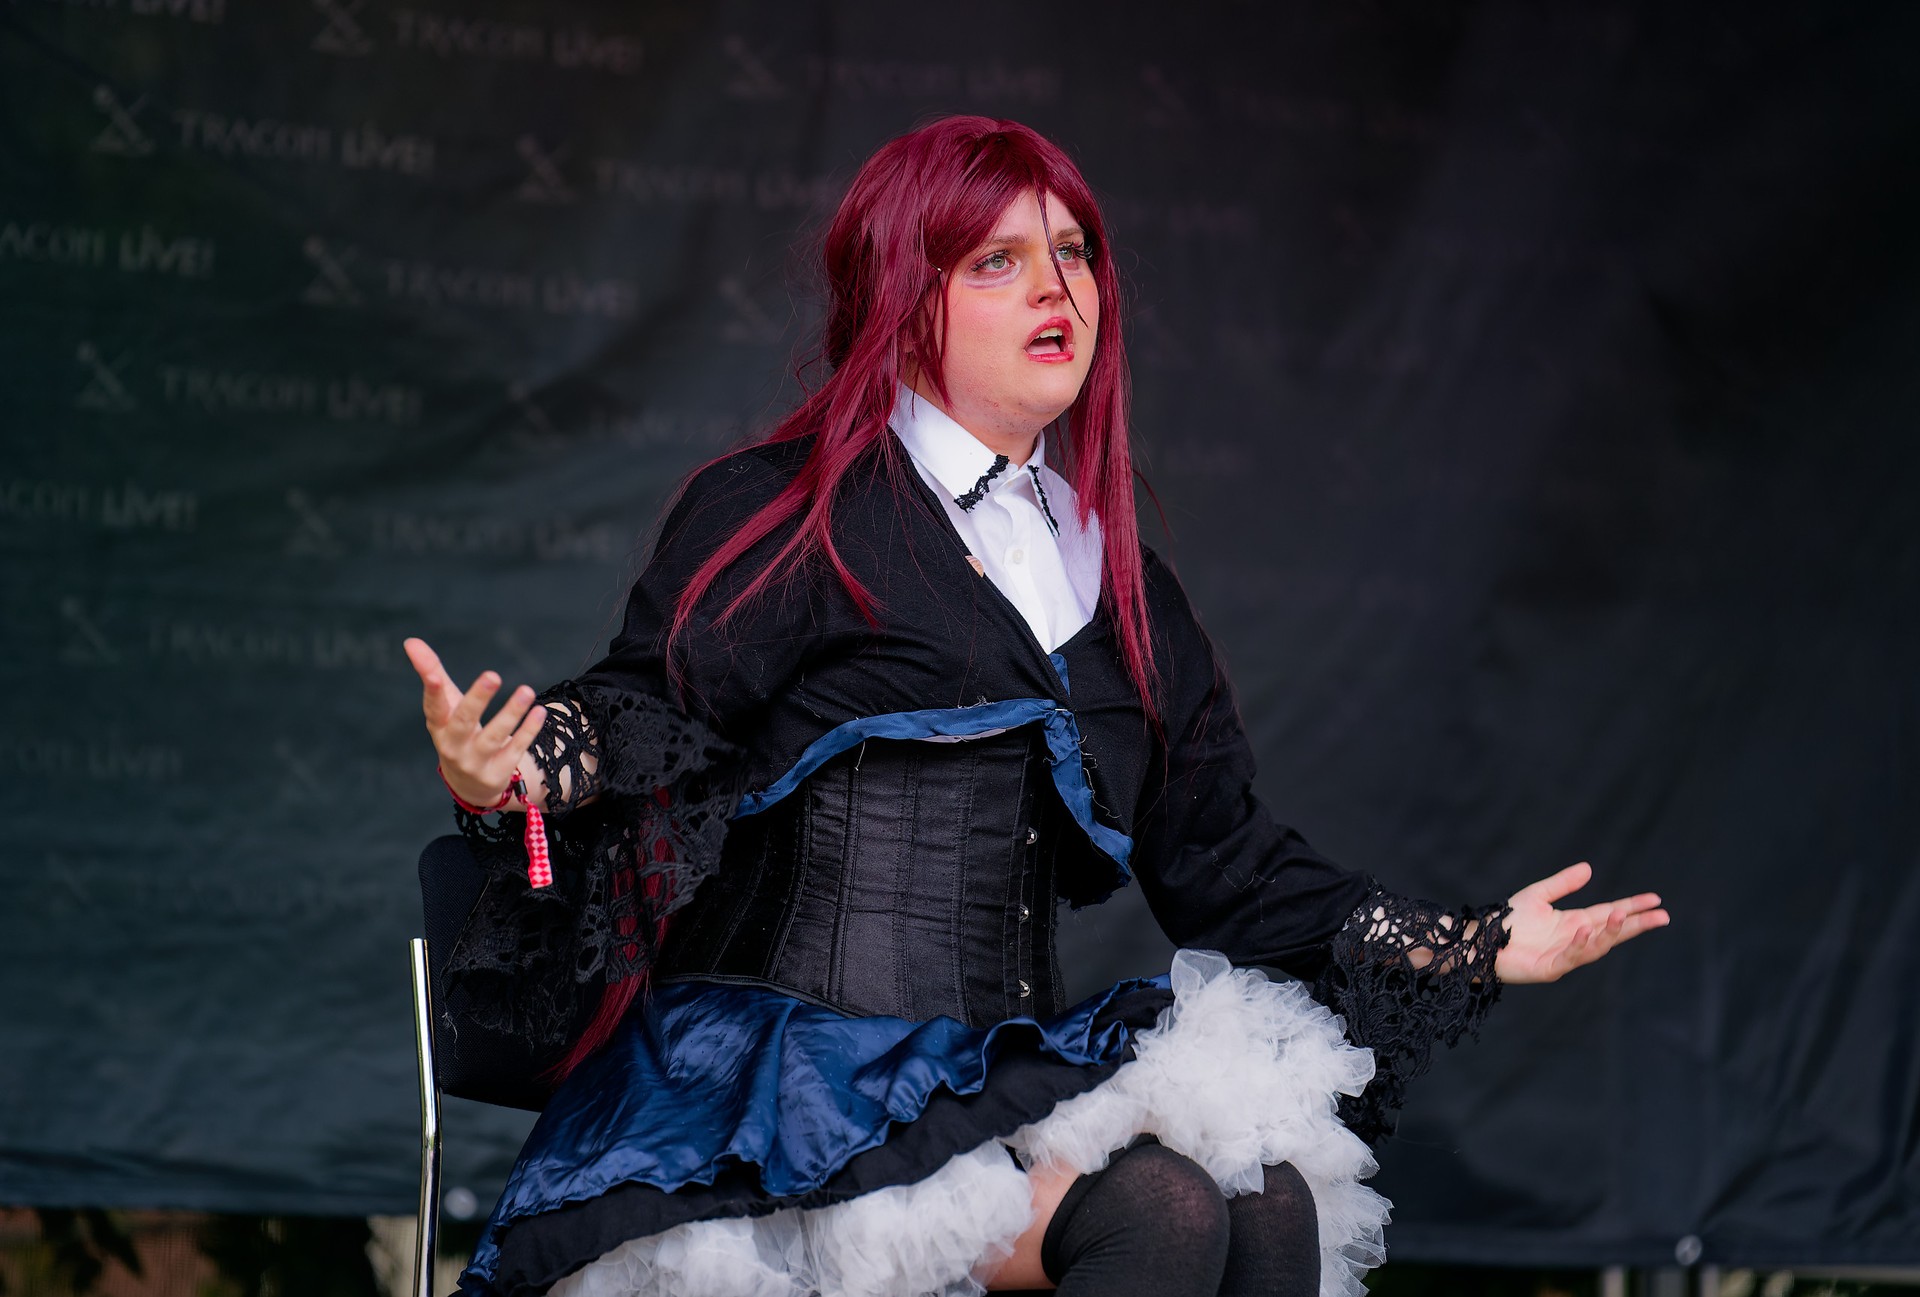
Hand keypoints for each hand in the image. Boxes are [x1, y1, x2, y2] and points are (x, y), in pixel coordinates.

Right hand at [403, 637, 545, 809]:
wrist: (470, 784)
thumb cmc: (456, 731)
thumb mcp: (445, 705)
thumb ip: (431, 673)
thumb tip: (411, 641)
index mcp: (439, 726)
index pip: (434, 708)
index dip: (432, 692)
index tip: (433, 675)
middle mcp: (453, 746)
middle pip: (464, 722)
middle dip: (477, 700)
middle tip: (493, 675)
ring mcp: (475, 762)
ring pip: (494, 737)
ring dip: (511, 713)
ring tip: (527, 691)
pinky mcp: (497, 772)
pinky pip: (515, 749)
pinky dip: (528, 731)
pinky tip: (539, 712)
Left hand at [1494, 861, 1668, 984]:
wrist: (1481, 941)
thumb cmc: (1507, 921)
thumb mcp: (1538, 895)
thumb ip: (1562, 884)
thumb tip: (1589, 868)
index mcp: (1575, 922)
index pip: (1609, 914)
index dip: (1632, 908)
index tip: (1655, 900)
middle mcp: (1574, 940)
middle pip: (1612, 932)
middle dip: (1636, 924)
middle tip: (1662, 916)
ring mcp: (1564, 956)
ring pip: (1595, 946)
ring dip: (1610, 932)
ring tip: (1622, 915)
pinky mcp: (1549, 969)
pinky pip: (1569, 957)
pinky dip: (1579, 944)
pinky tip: (1585, 930)